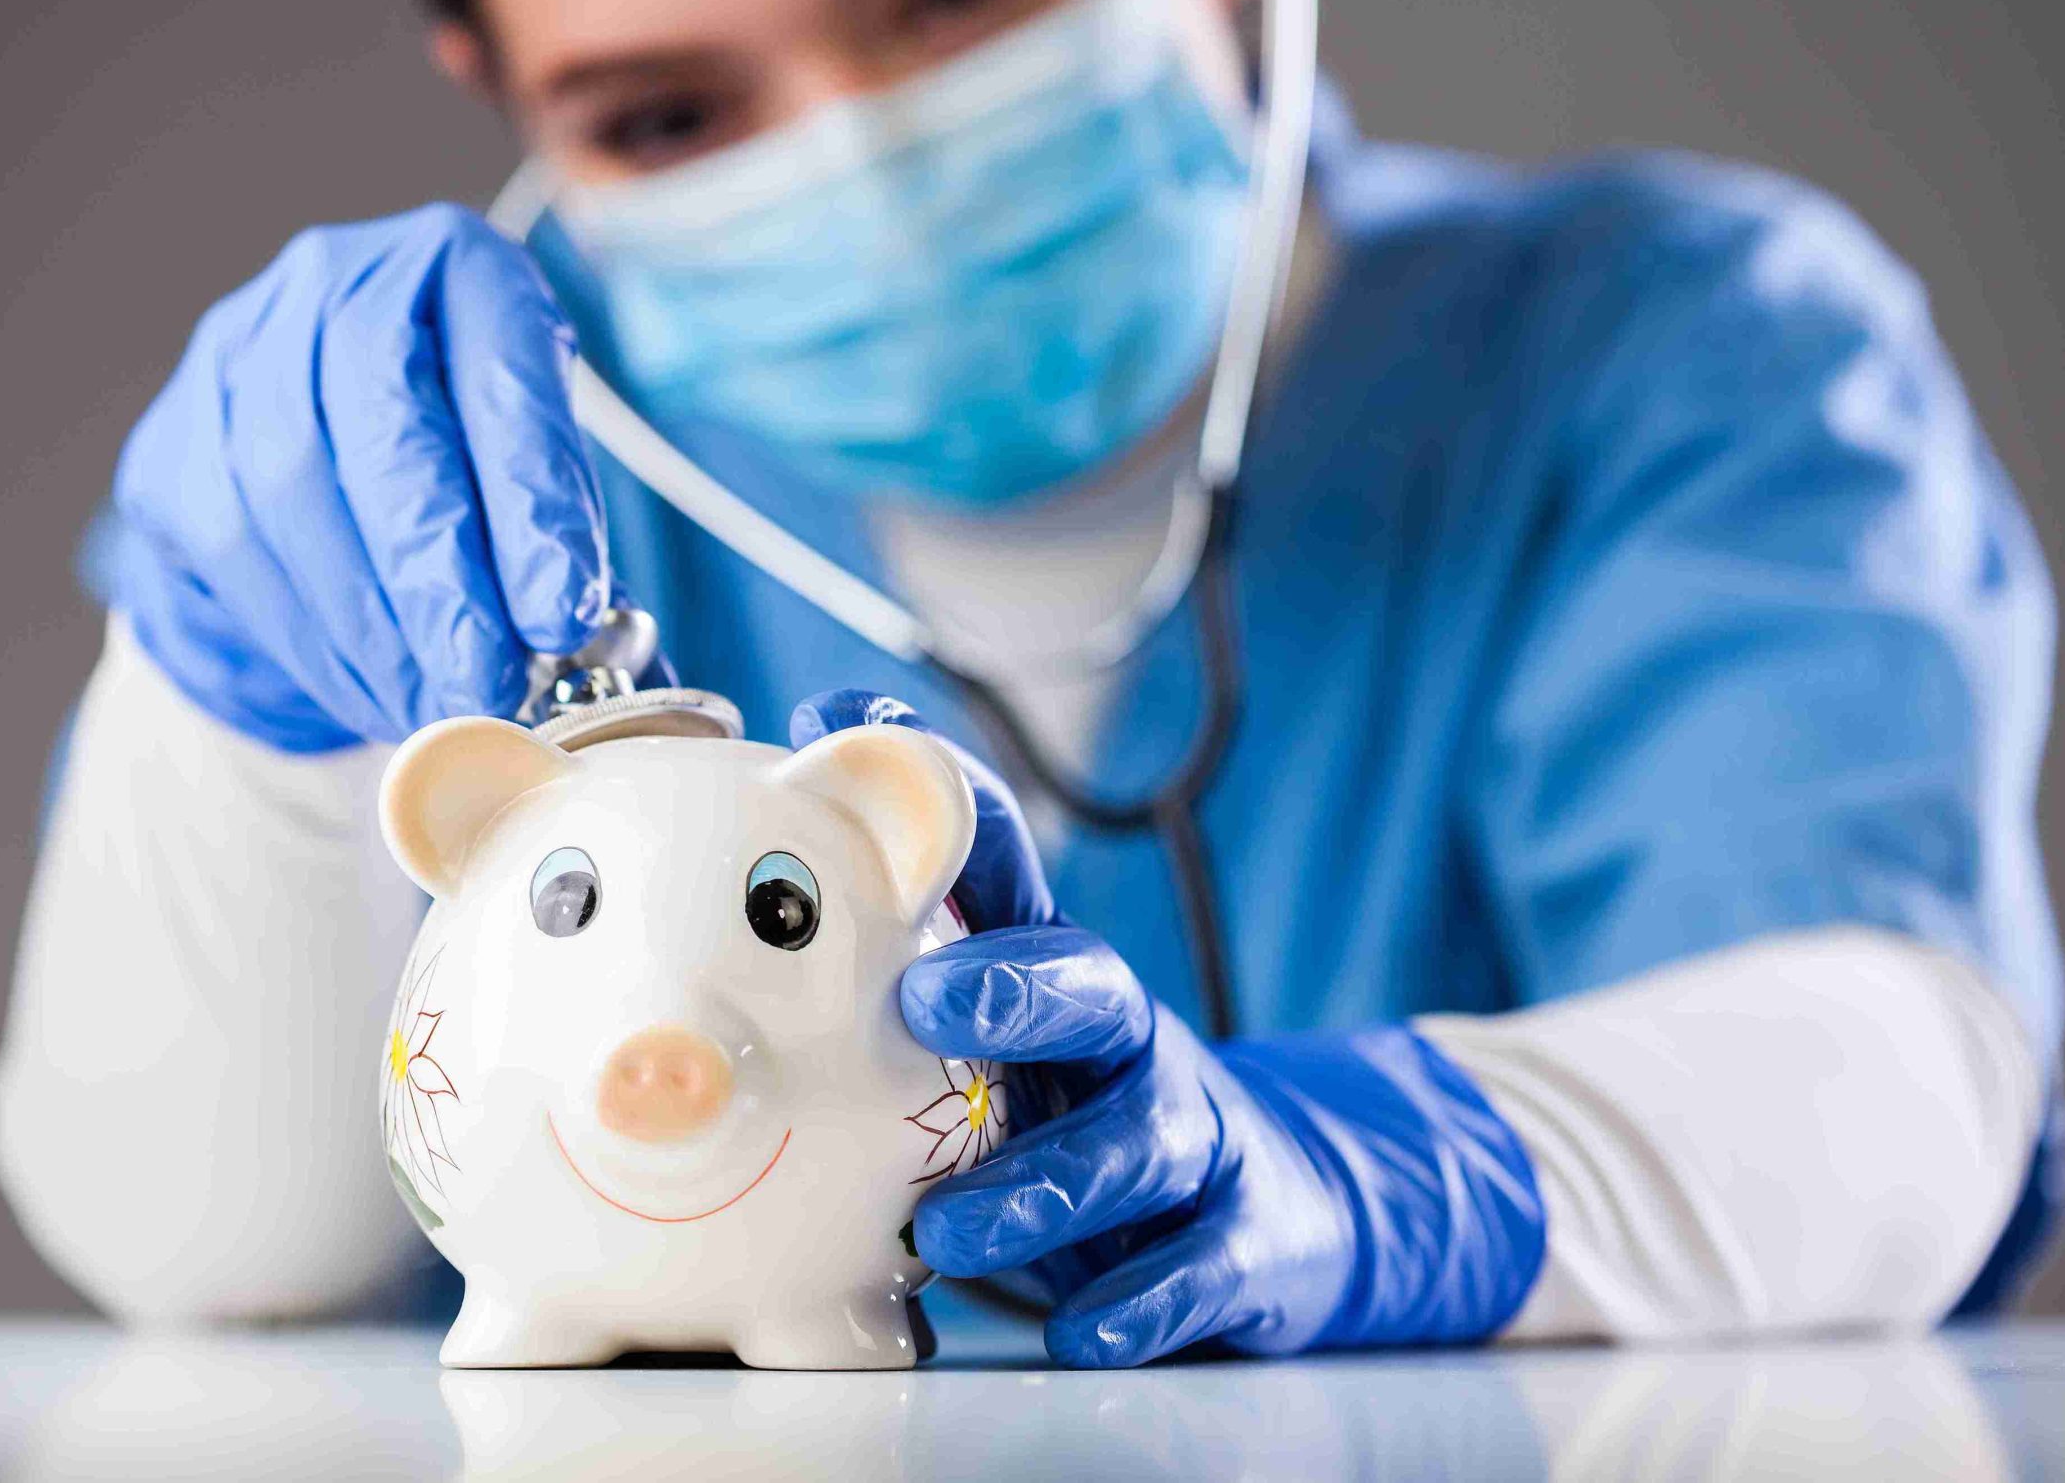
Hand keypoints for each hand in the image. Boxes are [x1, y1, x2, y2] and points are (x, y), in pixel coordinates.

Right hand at [104, 205, 616, 749]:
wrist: (322, 463)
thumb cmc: (461, 459)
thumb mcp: (532, 460)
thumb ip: (559, 535)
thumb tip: (598, 651)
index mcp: (456, 266)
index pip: (499, 375)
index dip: (531, 498)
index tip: (563, 611)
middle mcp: (336, 284)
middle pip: (383, 434)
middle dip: (442, 581)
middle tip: (490, 683)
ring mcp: (236, 356)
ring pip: (292, 498)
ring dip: (377, 629)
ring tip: (441, 703)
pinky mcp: (173, 443)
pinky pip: (235, 552)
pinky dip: (315, 641)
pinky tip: (373, 689)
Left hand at [789, 689, 1547, 1366]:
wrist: (1280, 1213)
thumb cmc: (1080, 1111)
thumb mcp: (1001, 1026)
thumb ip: (902, 944)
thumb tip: (784, 791)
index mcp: (1052, 973)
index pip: (1002, 863)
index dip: (939, 800)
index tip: (855, 737)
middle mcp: (1125, 1038)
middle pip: (1087, 985)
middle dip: (1011, 985)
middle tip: (925, 1000)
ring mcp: (1189, 1137)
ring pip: (1131, 1145)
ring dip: (1040, 1186)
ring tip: (949, 1231)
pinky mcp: (1240, 1242)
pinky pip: (1196, 1271)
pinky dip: (1141, 1300)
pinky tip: (1084, 1326)